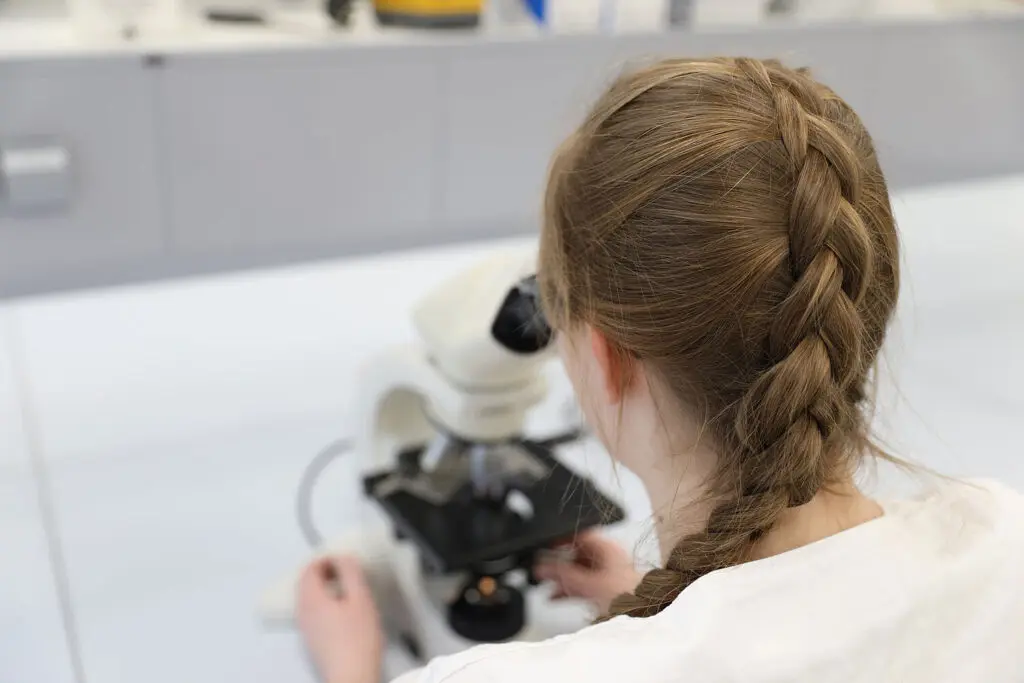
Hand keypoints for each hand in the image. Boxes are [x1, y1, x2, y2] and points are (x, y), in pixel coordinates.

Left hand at [297, 556, 383, 682]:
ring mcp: (306, 628)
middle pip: (305, 583)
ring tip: (346, 589)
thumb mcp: (360, 598)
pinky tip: (343, 611)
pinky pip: (313, 613)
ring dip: (323, 588)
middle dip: (322, 572)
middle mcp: (303, 612)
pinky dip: (324, 603)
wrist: (351, 676)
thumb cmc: (357, 640)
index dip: (325, 559)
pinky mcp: (313, 640)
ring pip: (308, 598)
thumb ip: (351, 573)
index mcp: (311, 599)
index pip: (309, 569)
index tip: (342, 560)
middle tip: (343, 571)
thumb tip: (343, 558)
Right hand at [533, 531, 641, 613]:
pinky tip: (554, 596)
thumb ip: (565, 575)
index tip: (543, 544)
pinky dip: (568, 589)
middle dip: (556, 562)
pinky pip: (582, 584)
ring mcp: (606, 574)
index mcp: (607, 548)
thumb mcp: (590, 585)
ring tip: (543, 583)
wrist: (646, 615)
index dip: (558, 537)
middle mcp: (607, 558)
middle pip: (575, 553)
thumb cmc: (630, 596)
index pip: (577, 533)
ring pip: (577, 571)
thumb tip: (543, 567)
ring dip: (560, 578)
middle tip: (540, 567)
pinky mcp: (605, 589)